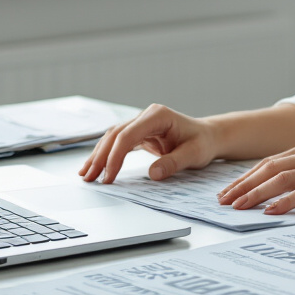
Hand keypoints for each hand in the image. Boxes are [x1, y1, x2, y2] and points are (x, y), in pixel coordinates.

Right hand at [79, 104, 220, 184]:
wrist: (208, 137)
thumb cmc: (203, 143)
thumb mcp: (194, 154)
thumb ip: (174, 163)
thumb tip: (153, 174)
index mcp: (158, 115)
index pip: (128, 135)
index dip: (115, 156)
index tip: (109, 177)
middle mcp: (146, 116)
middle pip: (116, 135)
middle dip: (101, 157)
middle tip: (90, 178)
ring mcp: (141, 123)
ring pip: (112, 138)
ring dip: (99, 156)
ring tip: (86, 175)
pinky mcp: (139, 133)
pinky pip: (118, 143)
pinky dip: (106, 155)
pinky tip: (95, 167)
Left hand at [216, 139, 294, 214]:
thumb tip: (283, 192)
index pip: (270, 162)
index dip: (247, 177)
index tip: (230, 191)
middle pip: (268, 167)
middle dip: (242, 185)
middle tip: (223, 201)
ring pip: (280, 178)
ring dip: (255, 194)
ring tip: (238, 207)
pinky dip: (283, 202)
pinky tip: (270, 211)